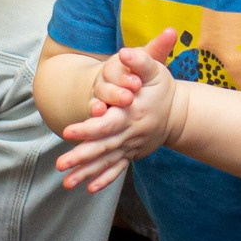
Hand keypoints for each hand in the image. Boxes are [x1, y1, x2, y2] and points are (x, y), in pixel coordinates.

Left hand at [54, 30, 184, 190]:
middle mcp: (129, 133)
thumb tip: (125, 51)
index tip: (67, 131)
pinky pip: (117, 169)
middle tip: (60, 164)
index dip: (87, 128)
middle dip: (80, 156)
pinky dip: (104, 179)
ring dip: (86, 172)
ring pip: (106, 162)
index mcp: (130, 113)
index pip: (106, 123)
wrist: (180, 113)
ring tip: (67, 184)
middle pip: (102, 147)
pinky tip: (89, 188)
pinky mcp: (131, 153)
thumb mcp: (155, 70)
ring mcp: (130, 146)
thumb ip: (141, 60)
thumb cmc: (163, 88)